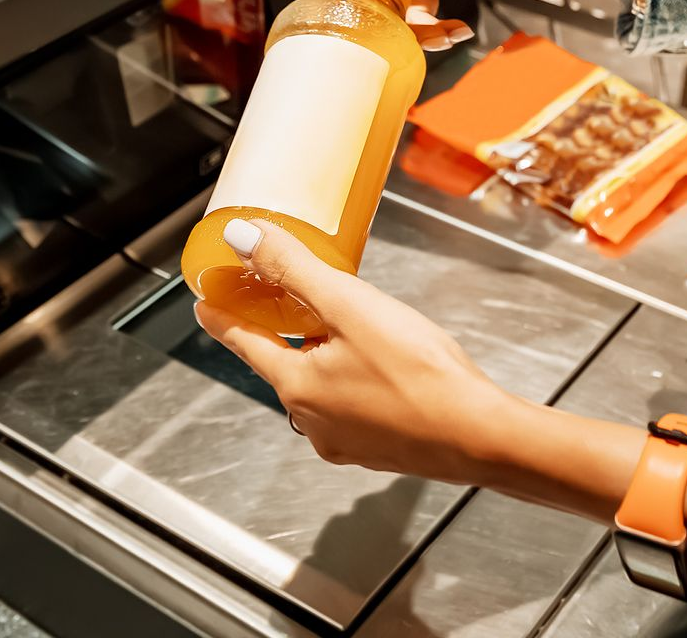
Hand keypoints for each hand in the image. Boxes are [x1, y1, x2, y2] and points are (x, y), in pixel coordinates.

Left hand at [195, 218, 673, 527]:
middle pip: (283, 363)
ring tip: (351, 325)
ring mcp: (346, 440)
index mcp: (297, 386)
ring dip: (325, 354)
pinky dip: (354, 379)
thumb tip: (242, 237)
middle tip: (291, 298)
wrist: (479, 435)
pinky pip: (351, 404)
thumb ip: (294, 269)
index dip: (223, 316)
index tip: (206, 302)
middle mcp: (312, 420)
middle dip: (286, 330)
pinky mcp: (379, 448)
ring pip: (320, 384)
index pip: (243, 342)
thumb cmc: (418, 373)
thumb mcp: (350, 305)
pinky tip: (384, 364)